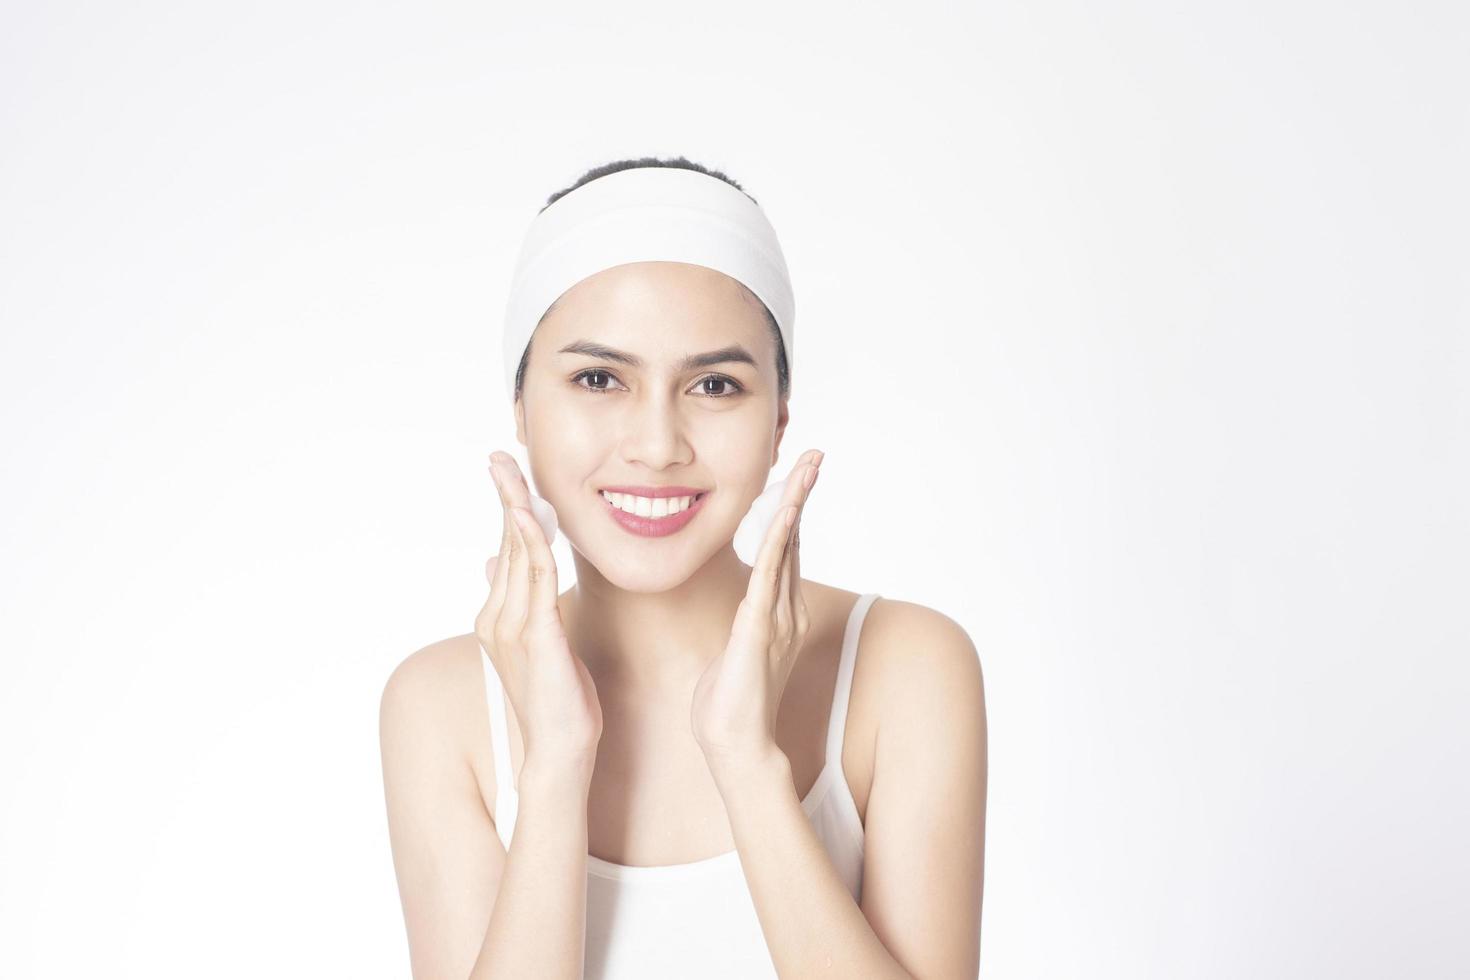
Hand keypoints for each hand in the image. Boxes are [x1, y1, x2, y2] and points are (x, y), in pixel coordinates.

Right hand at [474, 452, 602, 770]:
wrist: (560, 752)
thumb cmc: (559, 702)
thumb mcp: (541, 644)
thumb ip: (523, 603)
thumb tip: (497, 562)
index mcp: (500, 616)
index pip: (506, 550)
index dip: (508, 509)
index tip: (507, 472)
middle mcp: (497, 617)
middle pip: (505, 544)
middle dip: (504, 496)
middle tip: (500, 455)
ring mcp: (512, 627)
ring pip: (517, 554)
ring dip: (515, 508)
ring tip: (512, 471)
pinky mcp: (536, 636)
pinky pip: (534, 579)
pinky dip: (532, 543)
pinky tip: (531, 516)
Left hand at [691, 449, 823, 766]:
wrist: (735, 746)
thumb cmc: (728, 704)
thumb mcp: (734, 650)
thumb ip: (743, 624)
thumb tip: (741, 610)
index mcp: (778, 611)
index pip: (787, 548)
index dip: (792, 507)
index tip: (797, 471)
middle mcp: (786, 609)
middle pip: (795, 538)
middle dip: (802, 493)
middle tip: (814, 453)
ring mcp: (776, 618)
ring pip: (788, 548)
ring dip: (795, 505)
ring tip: (806, 468)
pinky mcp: (759, 631)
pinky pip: (769, 577)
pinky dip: (779, 543)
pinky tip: (784, 515)